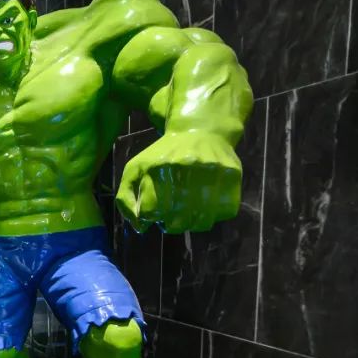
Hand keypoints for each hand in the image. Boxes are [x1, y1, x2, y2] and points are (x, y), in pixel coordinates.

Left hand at [116, 131, 241, 233]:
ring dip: (193, 223)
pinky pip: (225, 211)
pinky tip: (206, 205)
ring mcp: (211, 171)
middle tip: (171, 213)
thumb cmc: (162, 155)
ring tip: (188, 211)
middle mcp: (185, 168)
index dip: (150, 217)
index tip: (154, 211)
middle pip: (177, 222)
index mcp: (157, 168)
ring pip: (202, 221)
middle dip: (171, 223)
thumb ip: (125, 198)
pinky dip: (215, 215)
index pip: (151, 212)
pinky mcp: (232, 174)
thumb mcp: (135, 170)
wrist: (200, 130)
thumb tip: (140, 227)